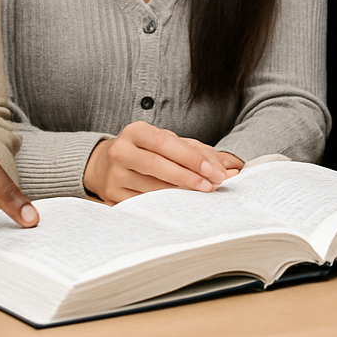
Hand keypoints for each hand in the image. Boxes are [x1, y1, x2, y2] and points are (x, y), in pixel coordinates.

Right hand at [84, 122, 236, 203]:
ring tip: (204, 193)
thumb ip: (199, 152)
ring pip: (151, 187)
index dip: (191, 157)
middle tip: (213, 185)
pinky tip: (181, 205)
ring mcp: (114, 176)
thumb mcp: (168, 144)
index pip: (166, 143)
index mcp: (136, 132)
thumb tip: (231, 166)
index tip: (215, 170)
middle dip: (189, 176)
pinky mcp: (113, 196)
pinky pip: (143, 203)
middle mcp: (121, 151)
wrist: (104, 165)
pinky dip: (165, 204)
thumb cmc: (146, 152)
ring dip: (180, 192)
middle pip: (157, 165)